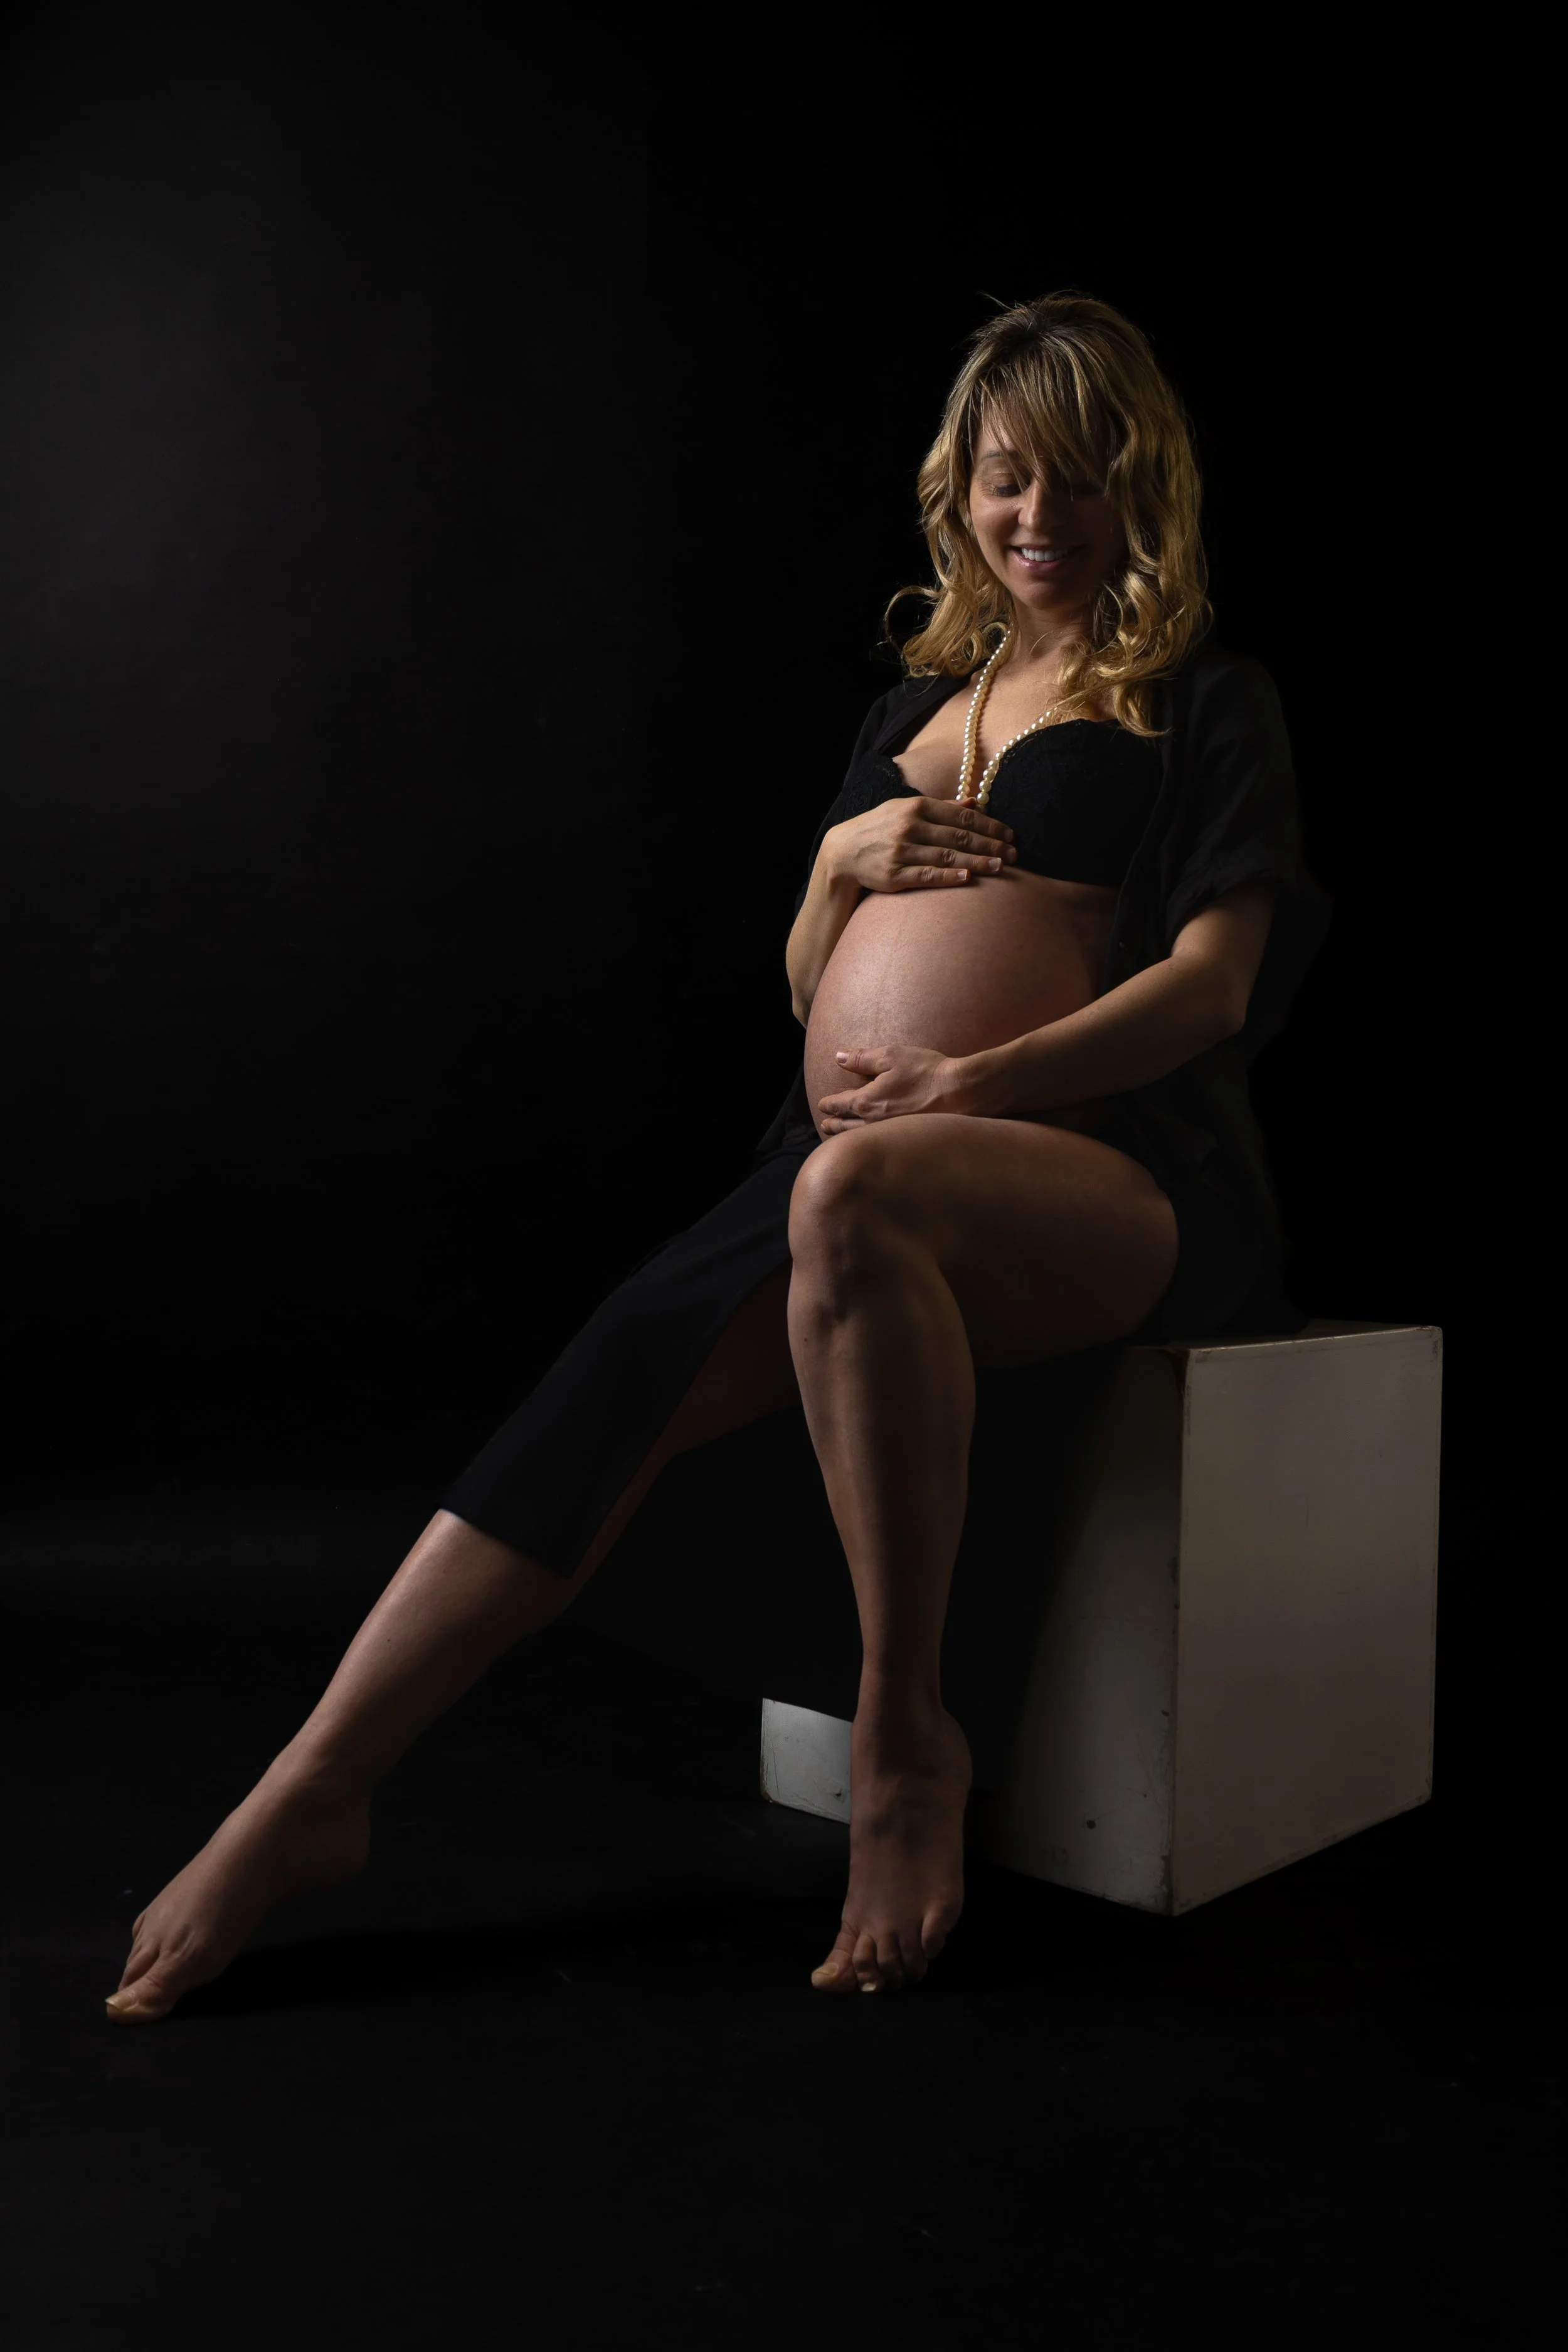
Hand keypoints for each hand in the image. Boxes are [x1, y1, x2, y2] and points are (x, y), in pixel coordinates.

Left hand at [816, 1045, 964, 1132]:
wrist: (961, 1093)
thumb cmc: (926, 1072)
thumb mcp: (891, 1056)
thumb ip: (862, 1058)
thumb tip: (839, 1057)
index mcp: (866, 1102)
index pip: (840, 1104)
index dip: (829, 1104)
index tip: (822, 1105)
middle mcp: (874, 1123)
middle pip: (846, 1126)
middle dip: (834, 1124)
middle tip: (825, 1125)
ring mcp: (890, 1135)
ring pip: (861, 1138)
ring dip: (847, 1136)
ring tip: (840, 1136)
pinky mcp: (906, 1142)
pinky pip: (879, 1144)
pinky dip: (868, 1143)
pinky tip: (871, 1143)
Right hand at [827, 796, 1015, 892]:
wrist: (842, 851)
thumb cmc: (880, 829)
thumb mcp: (906, 809)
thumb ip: (942, 807)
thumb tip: (975, 802)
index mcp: (916, 807)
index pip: (962, 816)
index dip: (989, 826)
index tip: (1010, 835)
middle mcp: (909, 826)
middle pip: (959, 836)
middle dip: (990, 845)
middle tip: (1014, 855)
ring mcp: (901, 851)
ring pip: (947, 857)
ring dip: (977, 862)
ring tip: (1001, 867)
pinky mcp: (893, 875)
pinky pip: (926, 876)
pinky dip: (948, 877)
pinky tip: (968, 879)